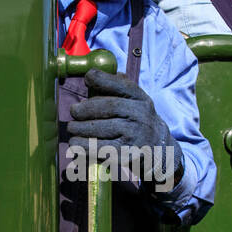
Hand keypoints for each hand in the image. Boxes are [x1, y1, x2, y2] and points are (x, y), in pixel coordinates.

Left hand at [67, 69, 183, 191]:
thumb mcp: (136, 102)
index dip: (103, 79)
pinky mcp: (127, 154)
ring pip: (103, 128)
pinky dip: (84, 146)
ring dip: (81, 128)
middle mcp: (141, 116)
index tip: (88, 78)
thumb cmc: (138, 122)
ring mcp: (135, 136)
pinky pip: (101, 148)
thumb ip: (118, 88)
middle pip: (109, 107)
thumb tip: (93, 76)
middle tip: (74, 111)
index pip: (122, 86)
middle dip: (86, 108)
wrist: (159, 151)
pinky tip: (75, 144)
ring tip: (72, 128)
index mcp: (141, 99)